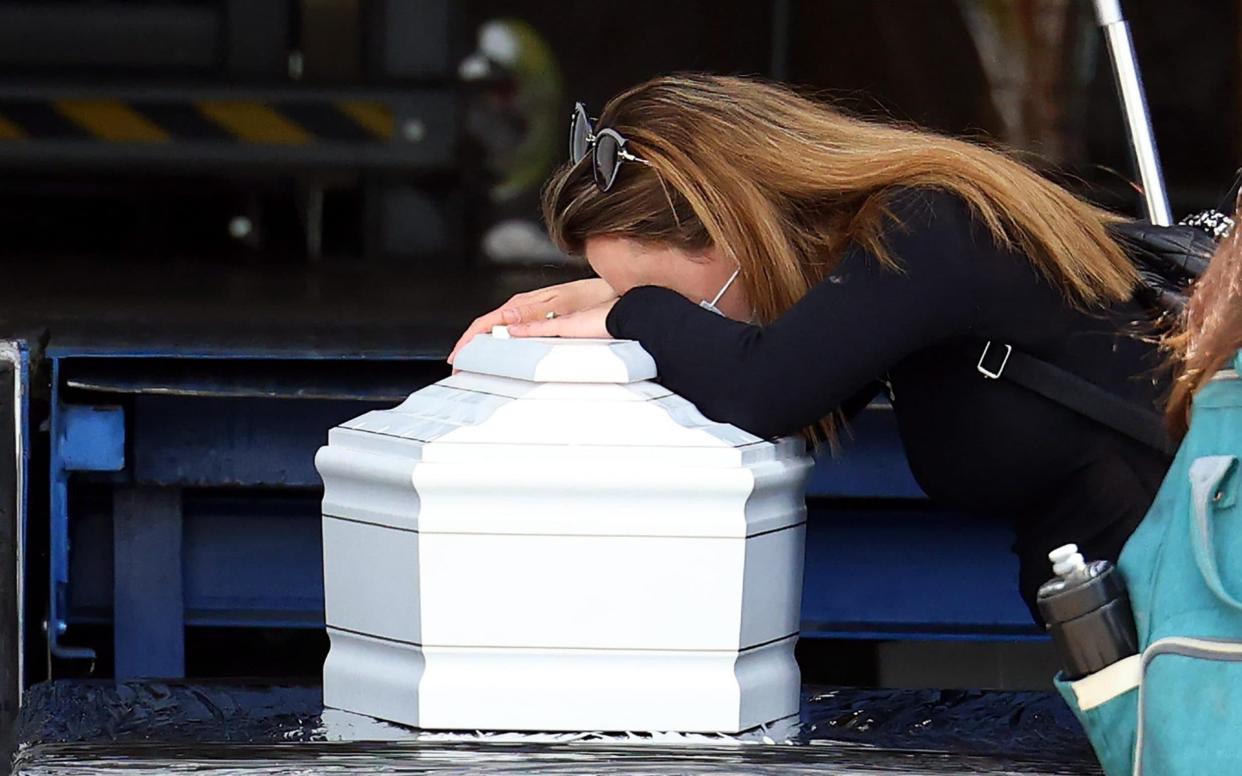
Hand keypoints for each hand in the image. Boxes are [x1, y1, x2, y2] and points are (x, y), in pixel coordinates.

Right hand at [447, 278, 615, 364]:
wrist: (611, 297)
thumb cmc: (589, 298)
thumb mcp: (559, 306)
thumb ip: (531, 315)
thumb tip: (505, 322)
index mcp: (522, 303)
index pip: (486, 322)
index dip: (468, 340)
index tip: (458, 356)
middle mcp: (523, 307)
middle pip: (487, 326)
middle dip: (470, 344)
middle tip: (459, 365)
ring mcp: (530, 312)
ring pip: (497, 328)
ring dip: (482, 343)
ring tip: (472, 361)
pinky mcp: (538, 317)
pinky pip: (511, 330)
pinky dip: (498, 341)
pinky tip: (497, 350)